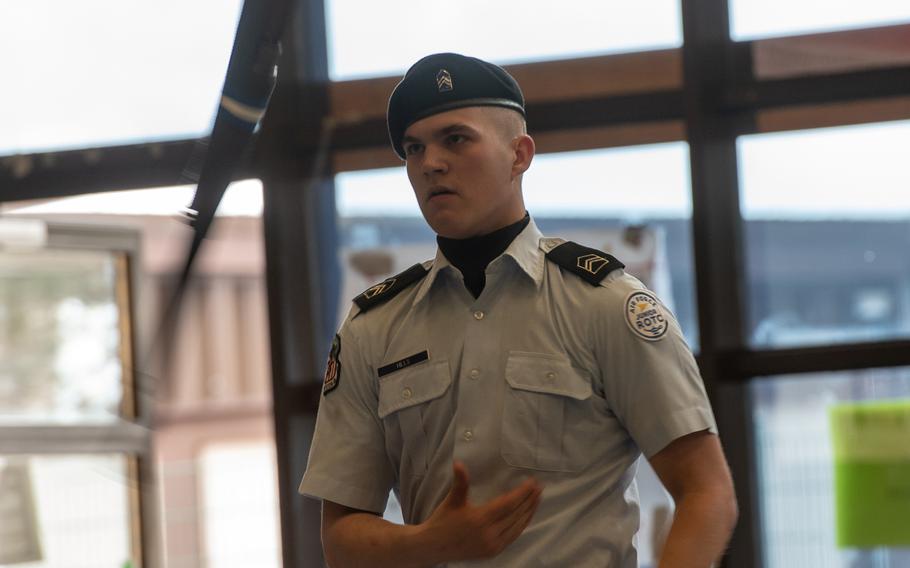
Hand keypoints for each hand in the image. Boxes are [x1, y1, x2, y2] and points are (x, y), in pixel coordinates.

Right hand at [418, 461, 542, 563]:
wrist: (432, 547)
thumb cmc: (442, 522)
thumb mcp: (452, 501)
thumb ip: (460, 482)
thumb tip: (459, 463)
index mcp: (480, 519)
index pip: (509, 503)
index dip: (522, 493)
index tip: (533, 483)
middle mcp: (489, 534)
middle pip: (516, 515)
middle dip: (529, 501)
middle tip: (539, 489)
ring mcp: (492, 545)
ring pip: (517, 527)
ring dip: (528, 513)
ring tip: (536, 500)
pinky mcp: (492, 552)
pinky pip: (512, 537)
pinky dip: (521, 526)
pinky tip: (525, 517)